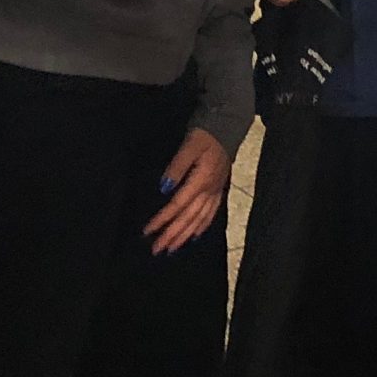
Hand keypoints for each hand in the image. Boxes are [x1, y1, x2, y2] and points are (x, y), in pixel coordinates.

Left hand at [144, 127, 229, 254]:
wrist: (228, 126)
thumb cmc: (205, 135)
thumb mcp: (189, 146)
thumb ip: (176, 167)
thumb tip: (164, 188)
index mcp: (201, 180)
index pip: (178, 205)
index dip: (162, 219)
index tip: (147, 231)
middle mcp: (209, 190)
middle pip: (189, 217)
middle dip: (172, 235)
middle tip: (157, 250)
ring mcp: (216, 191)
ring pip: (200, 219)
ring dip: (185, 235)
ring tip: (172, 249)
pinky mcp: (219, 189)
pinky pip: (212, 213)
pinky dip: (202, 226)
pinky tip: (194, 235)